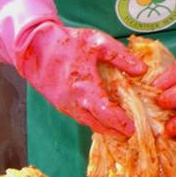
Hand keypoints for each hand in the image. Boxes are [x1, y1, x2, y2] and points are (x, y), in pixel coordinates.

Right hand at [16, 21, 145, 136]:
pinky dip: (91, 120)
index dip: (120, 122)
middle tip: (130, 134)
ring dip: (103, 128)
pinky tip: (101, 119)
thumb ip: (122, 57)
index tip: (133, 128)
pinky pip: (78, 116)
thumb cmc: (67, 42)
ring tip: (119, 131)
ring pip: (86, 122)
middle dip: (114, 130)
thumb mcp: (98, 42)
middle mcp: (73, 101)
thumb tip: (142, 70)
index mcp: (84, 87)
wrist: (33, 45)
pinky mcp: (59, 103)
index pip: (106, 112)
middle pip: (97, 123)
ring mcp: (64, 104)